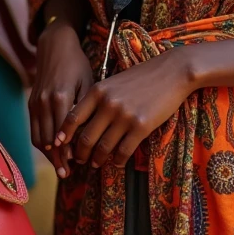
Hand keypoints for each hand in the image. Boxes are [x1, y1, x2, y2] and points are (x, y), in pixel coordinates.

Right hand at [29, 20, 93, 176]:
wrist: (55, 46)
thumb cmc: (77, 64)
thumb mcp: (87, 82)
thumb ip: (85, 108)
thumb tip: (86, 134)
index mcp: (60, 97)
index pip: (62, 134)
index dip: (68, 152)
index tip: (76, 166)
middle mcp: (44, 102)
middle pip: (49, 140)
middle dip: (58, 158)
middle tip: (68, 173)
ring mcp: (35, 103)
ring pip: (39, 137)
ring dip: (48, 154)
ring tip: (60, 165)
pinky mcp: (31, 103)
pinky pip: (34, 129)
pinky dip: (41, 143)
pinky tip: (52, 151)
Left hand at [58, 48, 193, 170]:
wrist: (172, 71)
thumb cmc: (142, 76)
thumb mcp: (114, 81)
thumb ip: (98, 98)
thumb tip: (83, 123)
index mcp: (98, 91)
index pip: (72, 118)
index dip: (64, 135)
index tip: (61, 145)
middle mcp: (108, 104)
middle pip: (85, 138)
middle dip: (80, 153)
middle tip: (80, 159)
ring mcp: (124, 116)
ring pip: (103, 148)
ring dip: (98, 160)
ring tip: (97, 163)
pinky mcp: (141, 127)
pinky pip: (123, 152)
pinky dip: (118, 161)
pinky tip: (118, 162)